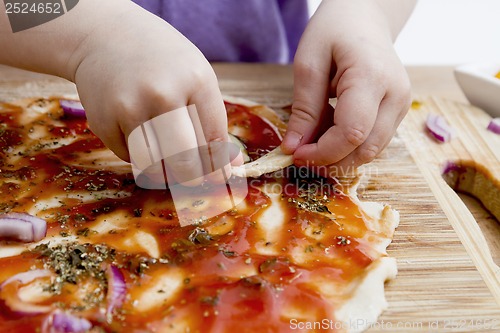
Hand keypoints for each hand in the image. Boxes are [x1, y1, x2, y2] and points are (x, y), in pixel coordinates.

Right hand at [72, 2, 232, 185]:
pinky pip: (129, 158)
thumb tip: (231, 165)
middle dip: (193, 178)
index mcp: (195, 80)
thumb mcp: (195, 77)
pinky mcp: (103, 122)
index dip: (218, 166)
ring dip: (165, 174)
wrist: (105, 36)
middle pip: (186, 161)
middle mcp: (163, 94)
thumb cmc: (162, 60)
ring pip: (155, 168)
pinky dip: (139, 157)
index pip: (213, 140)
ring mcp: (129, 108)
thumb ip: (213, 120)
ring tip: (168, 163)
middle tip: (193, 178)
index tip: (219, 178)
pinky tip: (140, 135)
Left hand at [281, 0, 413, 175]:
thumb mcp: (309, 62)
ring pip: (372, 151)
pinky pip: (374, 141)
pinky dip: (349, 147)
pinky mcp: (399, 111)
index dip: (322, 152)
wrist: (365, 15)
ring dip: (340, 157)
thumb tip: (293, 148)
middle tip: (300, 155)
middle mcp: (396, 95)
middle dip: (330, 161)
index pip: (351, 133)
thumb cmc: (334, 30)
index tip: (295, 154)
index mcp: (371, 77)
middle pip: (365, 149)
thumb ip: (304, 108)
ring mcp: (402, 104)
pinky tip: (329, 134)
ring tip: (312, 143)